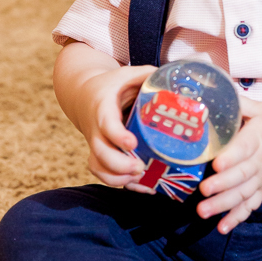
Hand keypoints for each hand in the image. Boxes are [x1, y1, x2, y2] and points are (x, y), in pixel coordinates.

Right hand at [74, 64, 156, 188]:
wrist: (83, 94)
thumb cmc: (111, 85)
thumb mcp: (128, 74)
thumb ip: (149, 76)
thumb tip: (177, 83)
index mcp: (103, 108)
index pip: (107, 124)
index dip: (118, 136)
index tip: (133, 144)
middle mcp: (96, 129)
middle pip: (100, 153)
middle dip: (119, 166)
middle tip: (140, 168)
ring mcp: (96, 144)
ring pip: (98, 167)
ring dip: (118, 179)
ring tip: (142, 179)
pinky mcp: (99, 155)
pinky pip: (103, 174)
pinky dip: (120, 183)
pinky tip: (142, 186)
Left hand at [196, 97, 261, 233]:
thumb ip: (242, 103)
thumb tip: (219, 89)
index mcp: (259, 137)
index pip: (244, 147)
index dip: (231, 156)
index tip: (216, 164)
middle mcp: (261, 161)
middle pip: (241, 175)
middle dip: (222, 185)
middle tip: (203, 192)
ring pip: (243, 193)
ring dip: (223, 204)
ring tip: (203, 212)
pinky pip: (251, 205)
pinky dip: (238, 217)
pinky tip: (223, 228)